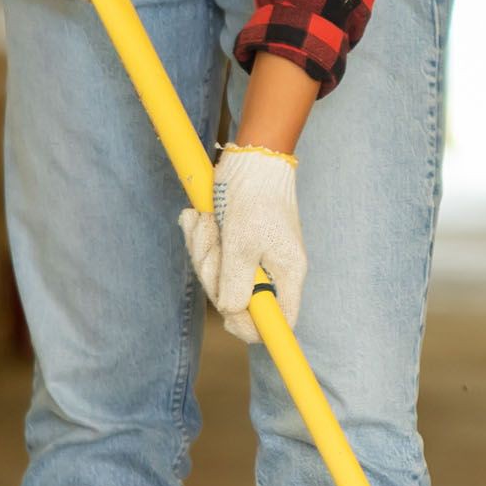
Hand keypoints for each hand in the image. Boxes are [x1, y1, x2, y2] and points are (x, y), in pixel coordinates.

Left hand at [180, 145, 306, 343]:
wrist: (249, 158)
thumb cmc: (253, 197)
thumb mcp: (243, 244)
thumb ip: (237, 284)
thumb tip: (230, 312)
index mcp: (286, 274)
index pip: (280, 321)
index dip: (254, 326)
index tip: (229, 315)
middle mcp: (271, 270)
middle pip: (237, 299)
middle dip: (214, 273)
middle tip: (213, 242)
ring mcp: (252, 258)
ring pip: (218, 277)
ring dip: (203, 250)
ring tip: (205, 222)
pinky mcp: (234, 245)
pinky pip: (210, 257)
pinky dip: (200, 239)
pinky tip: (199, 219)